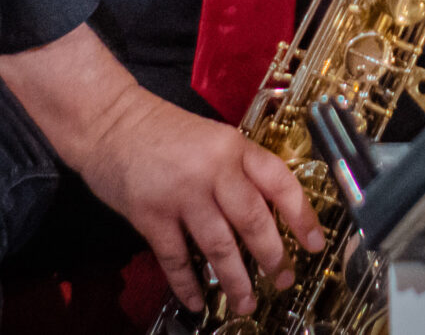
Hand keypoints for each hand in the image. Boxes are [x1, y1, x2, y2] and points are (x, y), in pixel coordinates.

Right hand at [0, 25, 323, 315]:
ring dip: (235, 279)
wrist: (109, 121)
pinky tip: (198, 301)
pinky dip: (187, 284)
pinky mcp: (150, 215)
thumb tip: (268, 210)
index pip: (279, 182)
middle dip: (272, 256)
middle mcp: (213, 170)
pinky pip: (175, 258)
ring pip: (219, 246)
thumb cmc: (163, 131)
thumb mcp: (212, 138)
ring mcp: (181, 194)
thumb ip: (238, 168)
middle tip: (282, 279)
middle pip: (253, 220)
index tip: (315, 243)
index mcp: (234, 147)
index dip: (301, 215)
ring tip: (246, 302)